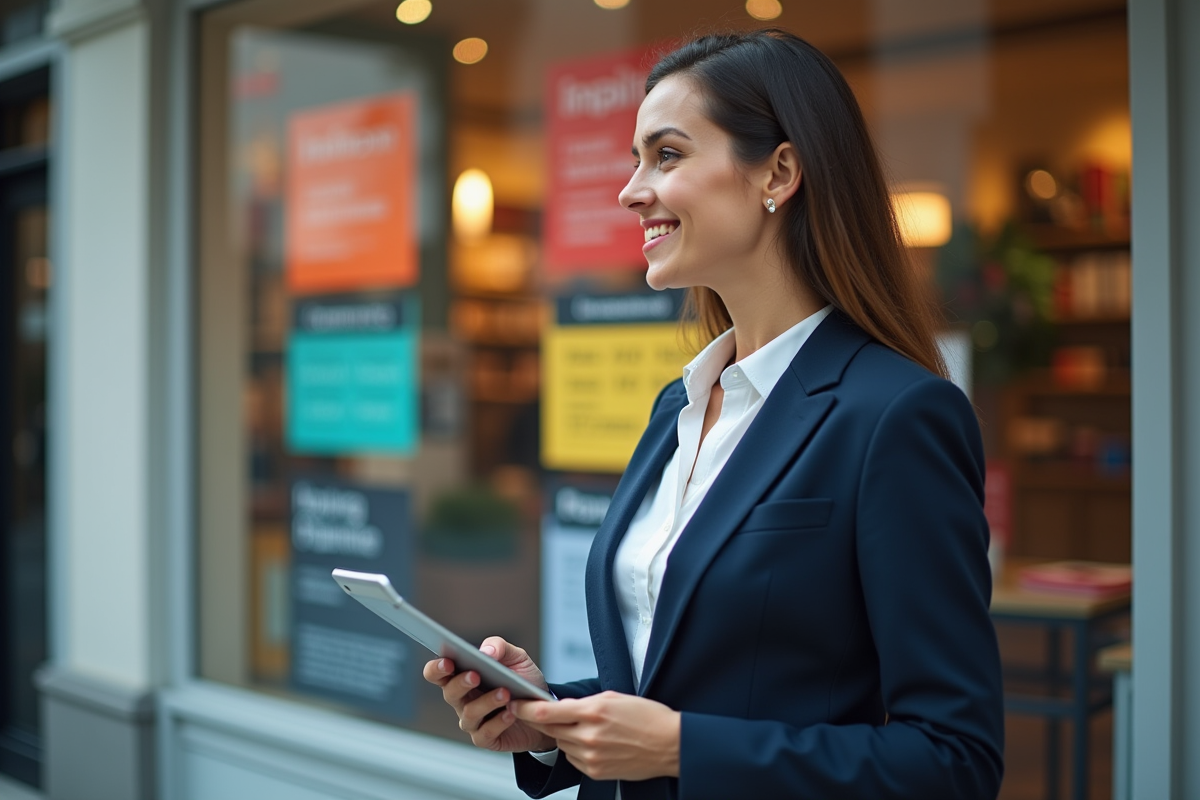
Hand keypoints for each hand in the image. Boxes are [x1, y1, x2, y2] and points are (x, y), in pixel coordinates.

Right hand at [422, 636, 555, 753]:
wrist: (544, 710)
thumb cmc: (524, 681)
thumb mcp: (517, 658)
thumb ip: (500, 647)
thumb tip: (485, 651)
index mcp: (462, 676)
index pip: (437, 673)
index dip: (436, 668)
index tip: (447, 662)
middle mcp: (462, 700)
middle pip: (449, 693)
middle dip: (460, 683)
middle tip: (475, 675)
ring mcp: (473, 721)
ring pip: (469, 713)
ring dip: (486, 702)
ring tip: (505, 693)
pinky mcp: (485, 739)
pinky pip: (485, 733)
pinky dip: (498, 722)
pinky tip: (510, 713)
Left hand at [511, 691, 680, 780]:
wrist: (669, 744)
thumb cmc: (647, 716)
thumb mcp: (614, 698)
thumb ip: (584, 703)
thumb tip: (561, 707)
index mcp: (594, 712)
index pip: (547, 711)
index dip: (526, 708)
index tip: (516, 703)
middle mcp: (589, 736)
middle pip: (549, 729)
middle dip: (539, 719)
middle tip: (530, 711)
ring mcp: (591, 756)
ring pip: (560, 743)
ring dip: (562, 734)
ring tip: (581, 726)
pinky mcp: (595, 771)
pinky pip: (572, 758)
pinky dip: (574, 748)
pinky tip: (590, 741)